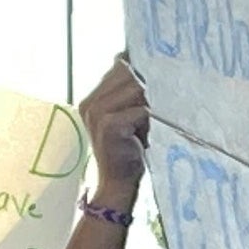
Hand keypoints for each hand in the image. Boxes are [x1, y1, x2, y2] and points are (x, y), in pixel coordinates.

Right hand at [75, 55, 149, 214]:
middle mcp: (90, 103)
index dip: (141, 68)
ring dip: (151, 103)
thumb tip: (149, 65)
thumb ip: (131, 92)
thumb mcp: (128, 116)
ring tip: (152, 122)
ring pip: (136, 89)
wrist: (119, 184)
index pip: (119, 65)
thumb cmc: (129, 149)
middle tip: (155, 107)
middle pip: (128, 73)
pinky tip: (148, 134)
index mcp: (92, 99)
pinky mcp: (108, 125)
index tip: (157, 77)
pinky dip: (151, 120)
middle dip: (148, 85)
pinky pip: (140, 110)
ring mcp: (97, 113)